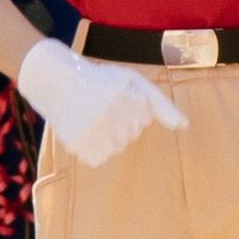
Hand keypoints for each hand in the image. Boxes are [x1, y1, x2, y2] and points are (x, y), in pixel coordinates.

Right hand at [17, 34, 189, 166]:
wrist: (54, 81)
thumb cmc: (99, 80)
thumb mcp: (132, 82)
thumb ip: (161, 104)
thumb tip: (184, 126)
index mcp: (128, 95)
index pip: (144, 119)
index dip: (129, 107)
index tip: (112, 94)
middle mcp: (112, 113)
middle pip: (131, 135)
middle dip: (118, 122)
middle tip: (98, 105)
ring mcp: (93, 130)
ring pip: (116, 148)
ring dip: (106, 137)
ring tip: (91, 118)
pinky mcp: (78, 144)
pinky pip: (98, 159)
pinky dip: (92, 149)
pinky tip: (83, 130)